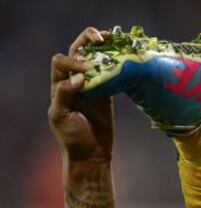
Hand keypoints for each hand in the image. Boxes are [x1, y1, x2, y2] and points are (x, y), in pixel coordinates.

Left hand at [48, 27, 112, 161]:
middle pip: (77, 51)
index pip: (61, 62)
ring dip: (102, 47)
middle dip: (87, 40)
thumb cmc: (72, 140)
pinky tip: (123, 57)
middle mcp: (73, 82)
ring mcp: (92, 87)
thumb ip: (64, 95)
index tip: (86, 73)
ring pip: (94, 59)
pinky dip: (115, 63)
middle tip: (100, 38)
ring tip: (112, 39)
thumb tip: (80, 77)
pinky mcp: (107, 94)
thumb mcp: (61, 118)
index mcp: (58, 86)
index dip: (73, 61)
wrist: (91, 156)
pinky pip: (109, 74)